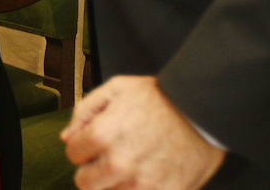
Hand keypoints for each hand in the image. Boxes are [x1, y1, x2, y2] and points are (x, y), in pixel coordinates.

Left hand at [62, 75, 224, 189]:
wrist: (202, 112)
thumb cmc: (160, 98)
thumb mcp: (117, 88)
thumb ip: (85, 111)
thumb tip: (67, 138)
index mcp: (103, 134)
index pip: (73, 154)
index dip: (82, 145)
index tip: (95, 141)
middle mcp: (119, 163)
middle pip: (85, 184)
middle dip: (92, 170)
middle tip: (109, 157)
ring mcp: (142, 184)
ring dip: (114, 183)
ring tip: (130, 165)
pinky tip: (145, 176)